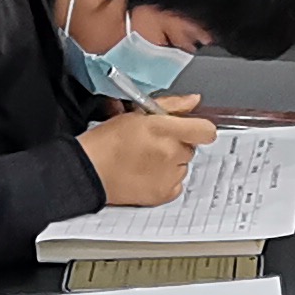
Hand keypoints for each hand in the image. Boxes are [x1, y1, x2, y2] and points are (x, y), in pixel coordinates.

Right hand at [81, 103, 214, 203]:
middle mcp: (171, 154)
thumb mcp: (137, 114)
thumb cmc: (107, 142)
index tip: (190, 129)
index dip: (199, 128)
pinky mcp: (164, 194)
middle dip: (177, 144)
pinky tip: (147, 174)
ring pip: (184, 166)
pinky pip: (177, 184)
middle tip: (154, 143)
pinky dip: (166, 180)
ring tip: (146, 160)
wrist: (89, 171)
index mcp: (164, 130)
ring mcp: (169, 176)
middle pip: (191, 147)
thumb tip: (193, 100)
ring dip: (172, 162)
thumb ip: (171, 106)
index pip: (205, 130)